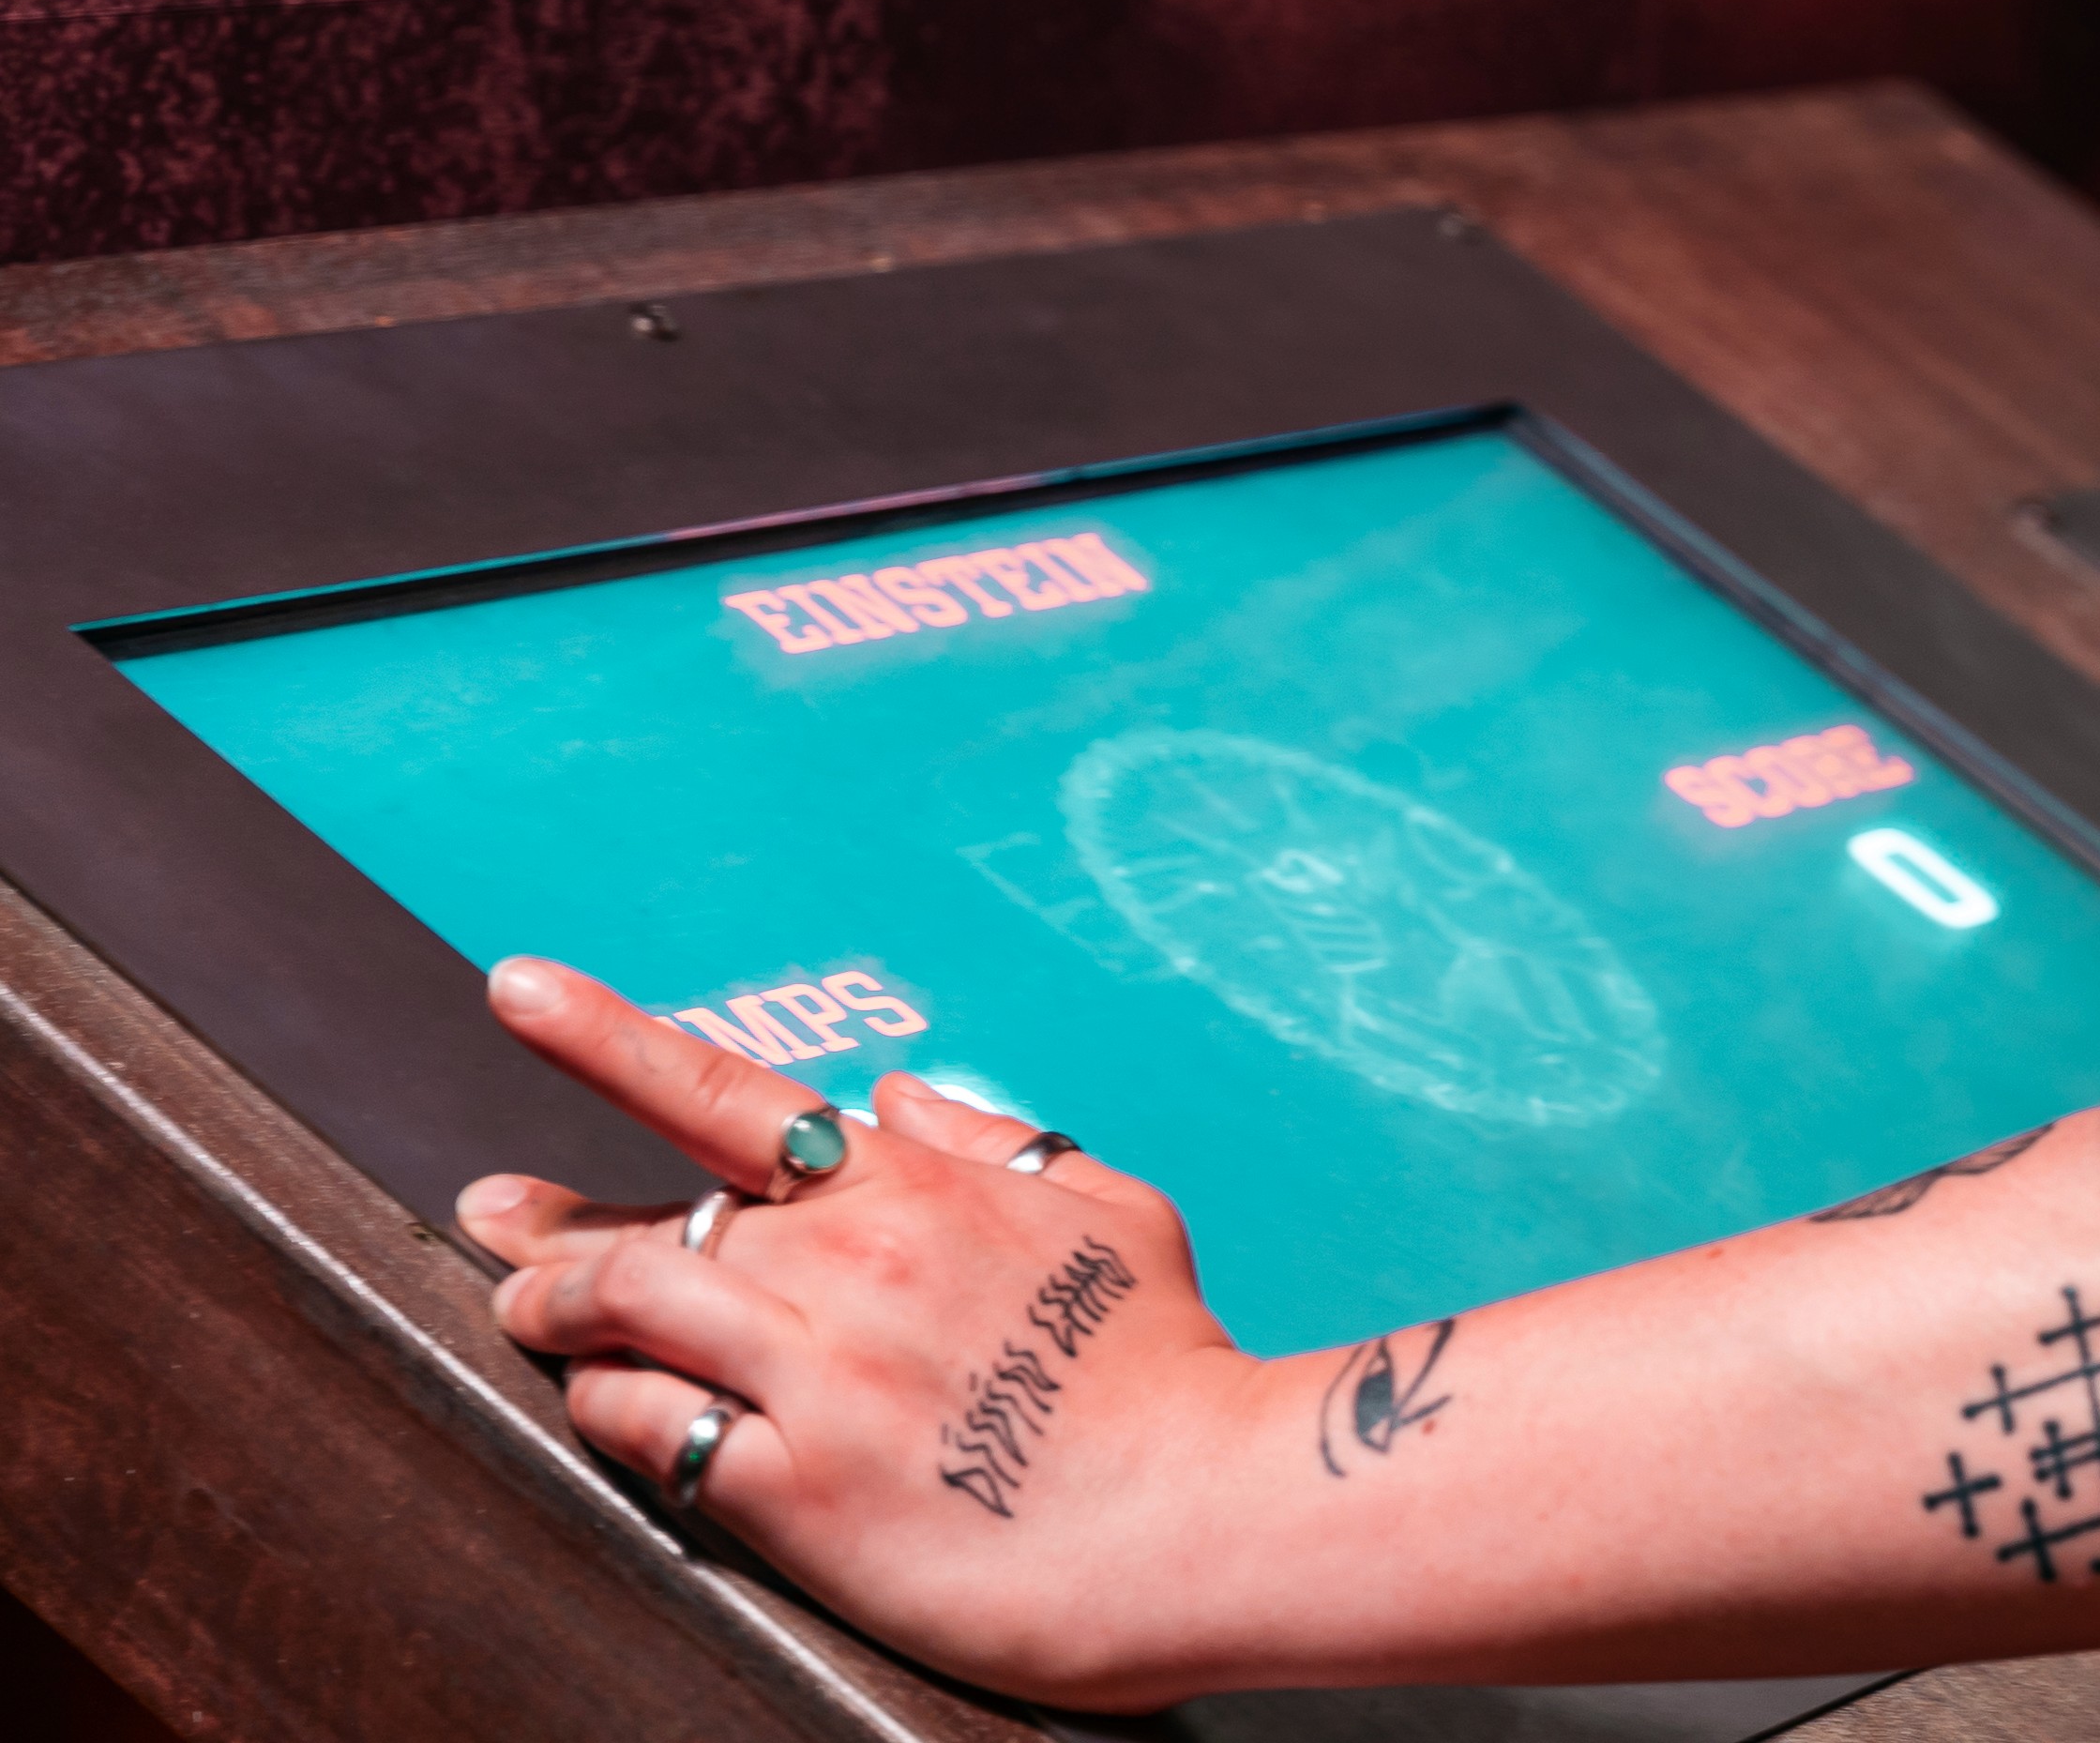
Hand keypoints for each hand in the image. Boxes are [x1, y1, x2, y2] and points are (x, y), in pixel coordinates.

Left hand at [454, 958, 1261, 1708]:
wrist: (1206, 1512)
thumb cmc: (1170, 1367)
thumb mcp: (1115, 1212)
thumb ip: (999, 1140)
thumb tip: (898, 1097)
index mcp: (917, 1192)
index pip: (725, 1093)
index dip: (602, 1035)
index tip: (517, 987)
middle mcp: (848, 1268)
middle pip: (648, 1223)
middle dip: (548, 1224)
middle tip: (494, 1219)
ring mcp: (813, 1379)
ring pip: (621, 1309)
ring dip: (550, 1307)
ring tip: (523, 1311)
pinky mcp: (791, 1490)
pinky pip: (644, 1426)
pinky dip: (605, 1404)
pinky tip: (605, 1402)